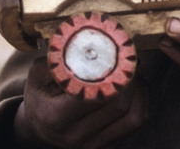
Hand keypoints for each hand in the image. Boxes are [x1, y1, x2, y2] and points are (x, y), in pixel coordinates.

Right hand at [14, 56, 147, 148]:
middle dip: (129, 78)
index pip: (92, 95)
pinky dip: (141, 102)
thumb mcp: (38, 75)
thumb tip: (81, 40)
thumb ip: (57, 60)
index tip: (117, 54)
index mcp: (55, 117)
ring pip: (133, 117)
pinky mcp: (107, 146)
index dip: (110, 73)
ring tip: (134, 72)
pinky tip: (136, 87)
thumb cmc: (40, 95)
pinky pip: (135, 123)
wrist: (39, 125)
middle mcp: (75, 136)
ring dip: (140, 91)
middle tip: (130, 59)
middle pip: (118, 106)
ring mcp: (92, 144)